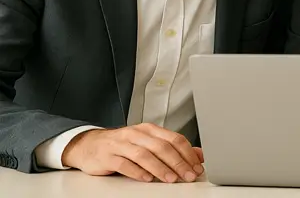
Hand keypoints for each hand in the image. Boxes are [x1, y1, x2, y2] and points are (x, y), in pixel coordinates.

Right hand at [61, 123, 204, 182]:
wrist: (90, 145)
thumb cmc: (123, 145)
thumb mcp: (149, 143)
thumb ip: (173, 149)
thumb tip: (198, 155)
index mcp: (150, 130)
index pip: (174, 138)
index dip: (188, 153)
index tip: (197, 166)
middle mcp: (136, 134)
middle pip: (162, 147)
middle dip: (178, 162)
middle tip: (188, 175)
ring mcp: (121, 144)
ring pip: (144, 155)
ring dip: (160, 168)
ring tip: (171, 179)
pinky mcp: (108, 156)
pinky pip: (124, 164)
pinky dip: (137, 172)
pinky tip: (147, 179)